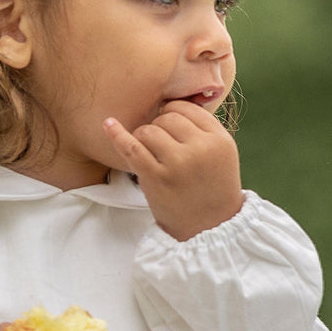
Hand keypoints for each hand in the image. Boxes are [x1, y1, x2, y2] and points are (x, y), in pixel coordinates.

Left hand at [103, 101, 243, 240]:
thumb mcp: (223, 153)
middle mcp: (200, 149)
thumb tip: (170, 103)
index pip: (187, 108)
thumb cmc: (213, 188)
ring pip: (149, 130)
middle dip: (160, 128)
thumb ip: (204, 128)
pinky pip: (132, 147)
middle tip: (163, 149)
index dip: (174, 114)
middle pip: (167, 118)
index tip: (170, 127)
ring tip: (153, 155)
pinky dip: (117, 135)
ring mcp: (177, 163)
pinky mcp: (156, 178)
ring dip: (145, 139)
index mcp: (219, 139)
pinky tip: (108, 124)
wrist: (210, 227)